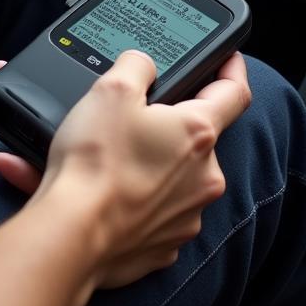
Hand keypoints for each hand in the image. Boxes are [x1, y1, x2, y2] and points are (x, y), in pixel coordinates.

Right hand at [0, 51, 251, 286]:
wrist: (70, 236)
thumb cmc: (95, 164)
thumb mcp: (111, 88)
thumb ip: (137, 65)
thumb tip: (143, 66)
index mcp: (198, 134)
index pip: (234, 92)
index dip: (232, 69)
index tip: (229, 60)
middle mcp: (203, 178)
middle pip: (195, 138)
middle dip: (167, 125)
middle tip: (130, 119)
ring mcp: (186, 216)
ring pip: (173, 176)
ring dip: (147, 163)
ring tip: (106, 159)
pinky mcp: (164, 245)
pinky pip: (153, 211)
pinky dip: (132, 199)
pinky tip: (103, 192)